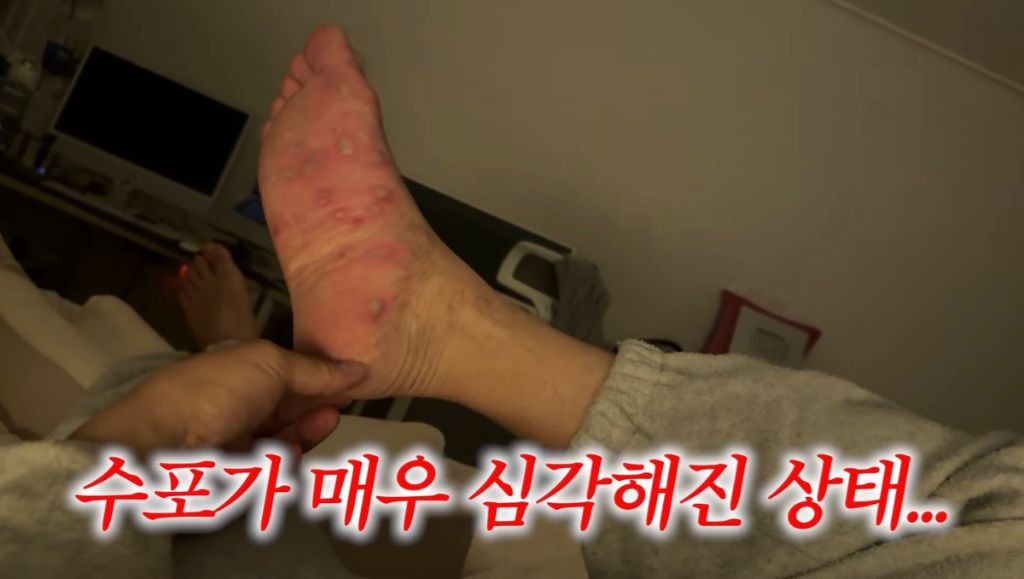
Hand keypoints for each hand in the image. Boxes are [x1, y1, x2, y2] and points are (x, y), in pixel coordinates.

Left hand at [72, 340, 366, 454]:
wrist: (164, 445)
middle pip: (287, 402)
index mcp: (236, 367)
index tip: (349, 375)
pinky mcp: (236, 470)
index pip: (284, 369)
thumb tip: (358, 368)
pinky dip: (289, 452)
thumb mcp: (270, 363)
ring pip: (284, 432)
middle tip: (347, 399)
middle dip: (318, 399)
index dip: (316, 372)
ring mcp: (235, 436)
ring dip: (309, 426)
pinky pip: (272, 461)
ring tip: (331, 418)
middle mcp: (235, 400)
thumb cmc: (216, 390)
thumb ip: (315, 369)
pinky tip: (300, 443)